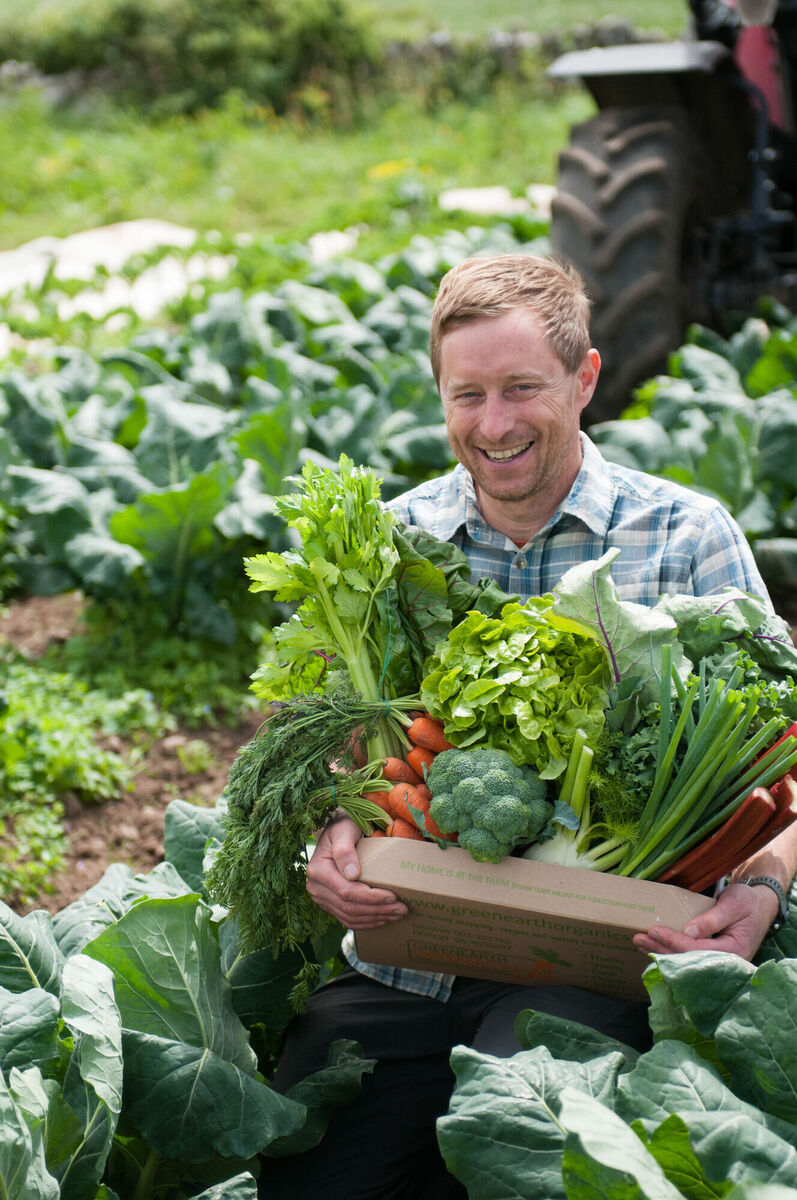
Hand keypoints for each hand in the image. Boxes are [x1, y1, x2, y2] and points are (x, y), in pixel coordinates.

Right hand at [306, 814, 408, 929]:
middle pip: (349, 907)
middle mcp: (316, 887)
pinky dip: (366, 922)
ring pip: (349, 917)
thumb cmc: (343, 826)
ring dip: (375, 918)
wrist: (336, 831)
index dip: (371, 897)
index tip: (393, 897)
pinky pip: (347, 919)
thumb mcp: (344, 830)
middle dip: (378, 910)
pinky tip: (383, 918)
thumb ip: (345, 850)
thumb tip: (352, 874)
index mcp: (318, 870)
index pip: (347, 891)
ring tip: (397, 914)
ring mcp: (321, 898)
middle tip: (402, 909)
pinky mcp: (329, 903)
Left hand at [632, 881, 778, 960]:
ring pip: (686, 960)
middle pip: (688, 959)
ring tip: (639, 943)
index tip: (653, 931)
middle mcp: (726, 962)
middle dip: (661, 949)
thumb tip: (688, 932)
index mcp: (735, 951)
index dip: (674, 941)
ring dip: (661, 952)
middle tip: (637, 939)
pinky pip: (689, 957)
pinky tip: (654, 947)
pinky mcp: (711, 957)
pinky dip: (670, 951)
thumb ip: (711, 919)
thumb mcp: (733, 905)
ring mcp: (718, 962)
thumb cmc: (748, 902)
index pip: (698, 950)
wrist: (760, 905)